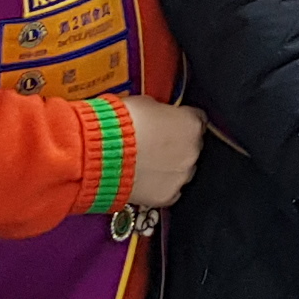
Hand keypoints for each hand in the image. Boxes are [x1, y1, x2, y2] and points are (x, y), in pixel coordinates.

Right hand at [125, 95, 206, 210]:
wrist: (100, 154)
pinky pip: (170, 190)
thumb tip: (159, 114)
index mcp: (190, 124)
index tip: (173, 123)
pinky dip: (160, 186)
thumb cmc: (119, 125)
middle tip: (155, 145)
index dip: (181, 121)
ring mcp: (182, 175)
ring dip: (169, 167)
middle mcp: (192, 150)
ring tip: (146, 164)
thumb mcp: (144, 103)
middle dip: (177, 145)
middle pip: (192, 147)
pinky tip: (144, 178)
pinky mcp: (168, 195)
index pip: (197, 120)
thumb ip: (161, 111)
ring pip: (182, 170)